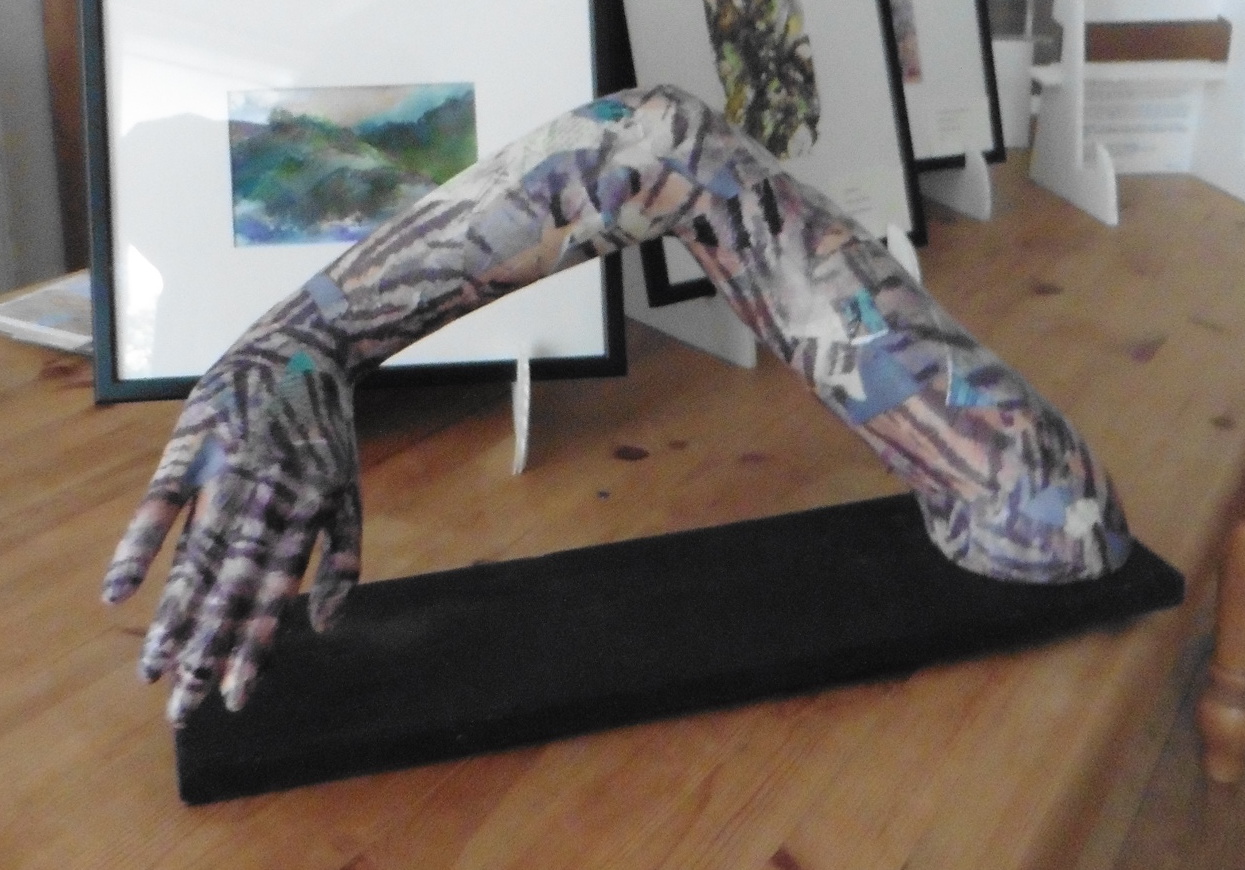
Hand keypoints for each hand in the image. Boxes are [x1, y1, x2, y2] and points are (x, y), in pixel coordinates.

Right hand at [103, 319, 360, 724]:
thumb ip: (342, 558)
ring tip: (152, 669)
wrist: (305, 349)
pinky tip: (115, 592)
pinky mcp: (194, 445)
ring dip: (173, 618)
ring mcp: (228, 475)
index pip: (274, 598)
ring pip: (195, 560)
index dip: (256, 650)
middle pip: (231, 591)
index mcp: (306, 518)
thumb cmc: (324, 432)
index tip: (237, 701)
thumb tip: (322, 626)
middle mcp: (267, 504)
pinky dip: (137, 546)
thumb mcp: (348, 492)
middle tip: (184, 710)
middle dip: (208, 652)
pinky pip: (160, 502)